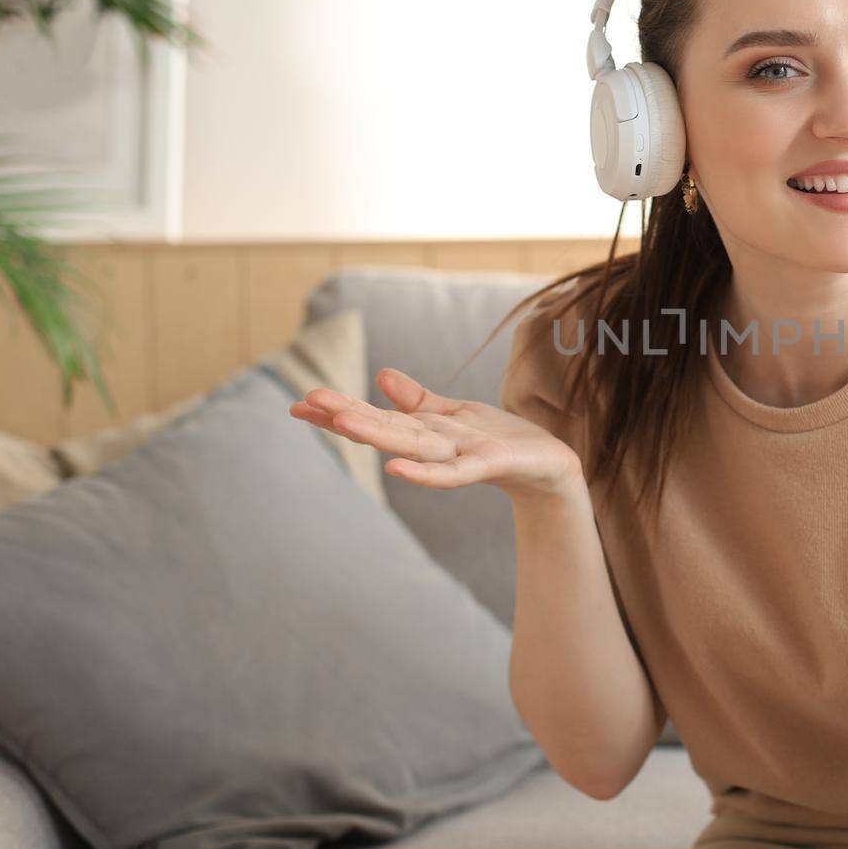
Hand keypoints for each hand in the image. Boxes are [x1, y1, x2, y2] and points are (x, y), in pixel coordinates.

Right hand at [288, 367, 582, 501]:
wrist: (547, 464)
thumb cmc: (499, 439)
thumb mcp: (454, 413)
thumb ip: (417, 400)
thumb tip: (381, 375)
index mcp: (424, 431)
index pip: (375, 417)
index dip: (340, 409)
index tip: (300, 401)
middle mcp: (433, 446)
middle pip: (384, 430)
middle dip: (345, 417)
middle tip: (303, 403)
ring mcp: (457, 457)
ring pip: (411, 446)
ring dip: (376, 436)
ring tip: (341, 421)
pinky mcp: (487, 465)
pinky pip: (452, 472)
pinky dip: (424, 473)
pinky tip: (395, 469)